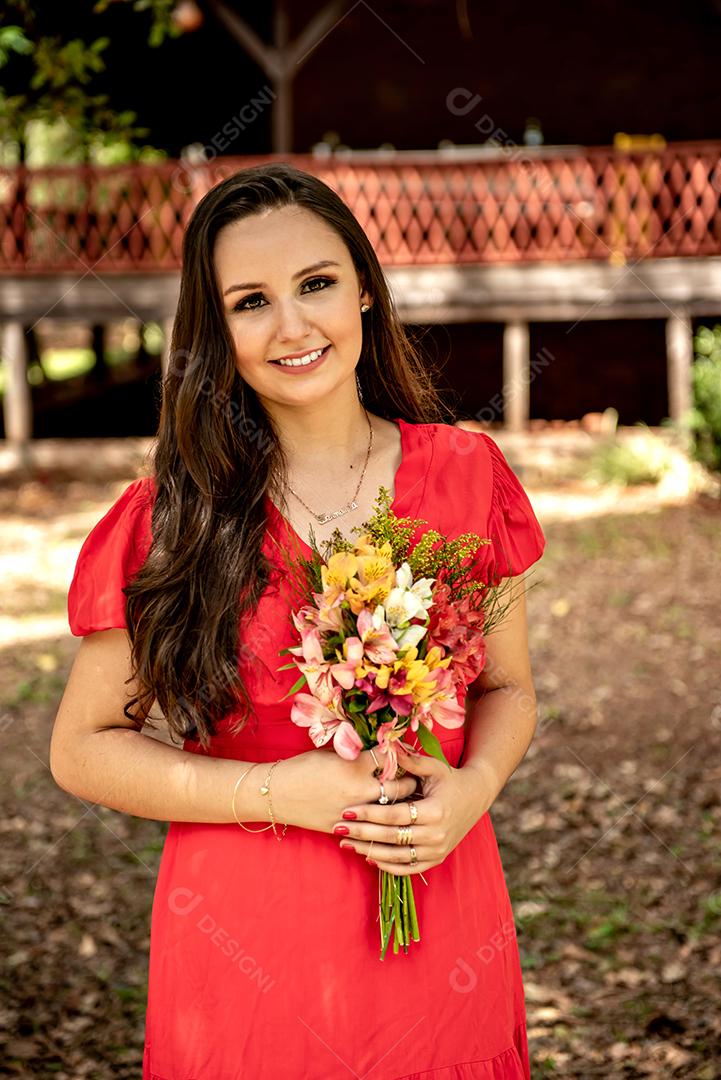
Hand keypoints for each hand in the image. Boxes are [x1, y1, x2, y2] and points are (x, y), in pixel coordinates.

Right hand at [271, 746, 418, 834]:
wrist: (277, 794)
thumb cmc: (303, 767)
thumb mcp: (332, 753)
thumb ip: (357, 754)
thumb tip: (380, 751)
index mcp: (355, 766)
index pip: (390, 757)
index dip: (400, 753)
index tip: (406, 753)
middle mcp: (359, 790)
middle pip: (400, 786)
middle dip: (410, 781)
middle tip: (416, 777)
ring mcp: (354, 812)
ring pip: (390, 810)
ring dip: (401, 804)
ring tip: (409, 798)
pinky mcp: (346, 828)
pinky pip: (373, 827)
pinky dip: (382, 821)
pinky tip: (389, 817)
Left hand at [331, 742, 492, 874]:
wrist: (476, 796)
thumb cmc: (450, 778)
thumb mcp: (433, 767)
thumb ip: (410, 760)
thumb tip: (387, 746)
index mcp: (435, 811)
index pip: (394, 815)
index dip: (369, 813)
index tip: (346, 809)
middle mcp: (436, 834)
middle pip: (391, 837)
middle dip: (362, 833)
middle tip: (338, 828)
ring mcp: (437, 850)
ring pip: (397, 856)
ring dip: (368, 851)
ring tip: (346, 844)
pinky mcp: (436, 859)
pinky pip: (408, 868)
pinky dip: (387, 865)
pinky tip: (368, 857)